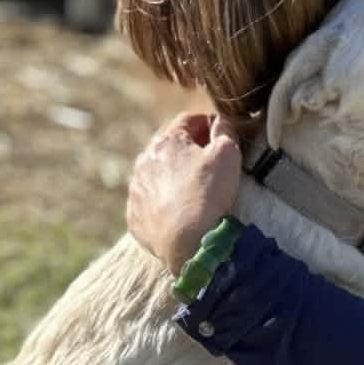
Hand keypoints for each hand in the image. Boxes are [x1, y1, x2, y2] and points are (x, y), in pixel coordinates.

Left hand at [127, 112, 242, 274]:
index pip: (188, 121)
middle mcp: (144, 162)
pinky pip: (149, 204)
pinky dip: (163, 204)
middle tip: (209, 165)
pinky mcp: (135, 217)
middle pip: (169, 148)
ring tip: (194, 192)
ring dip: (173, 178)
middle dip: (188, 152)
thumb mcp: (228, 154)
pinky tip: (179, 214)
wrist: (188, 243)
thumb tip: (221, 121)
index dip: (208, 124)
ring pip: (156, 176)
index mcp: (166, 142)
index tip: (220, 135)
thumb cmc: (209, 194)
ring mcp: (136, 191)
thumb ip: (225, 130)